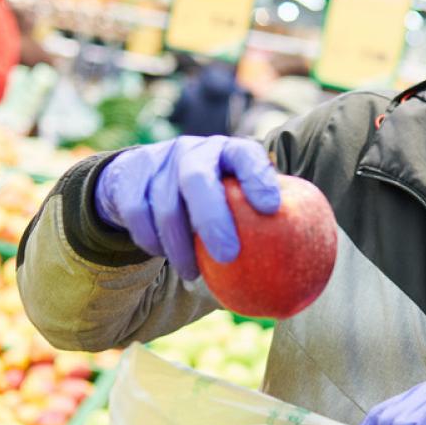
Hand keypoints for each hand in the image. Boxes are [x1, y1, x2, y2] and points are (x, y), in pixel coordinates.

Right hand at [94, 136, 280, 280]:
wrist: (141, 175)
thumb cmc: (206, 194)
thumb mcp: (231, 194)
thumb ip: (256, 218)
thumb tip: (297, 272)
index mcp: (226, 151)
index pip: (245, 155)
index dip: (258, 178)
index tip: (272, 209)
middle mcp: (192, 150)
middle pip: (197, 179)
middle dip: (212, 218)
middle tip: (229, 256)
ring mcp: (157, 162)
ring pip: (164, 205)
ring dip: (179, 245)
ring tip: (195, 274)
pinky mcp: (128, 179)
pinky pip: (136, 215)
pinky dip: (151, 241)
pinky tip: (166, 259)